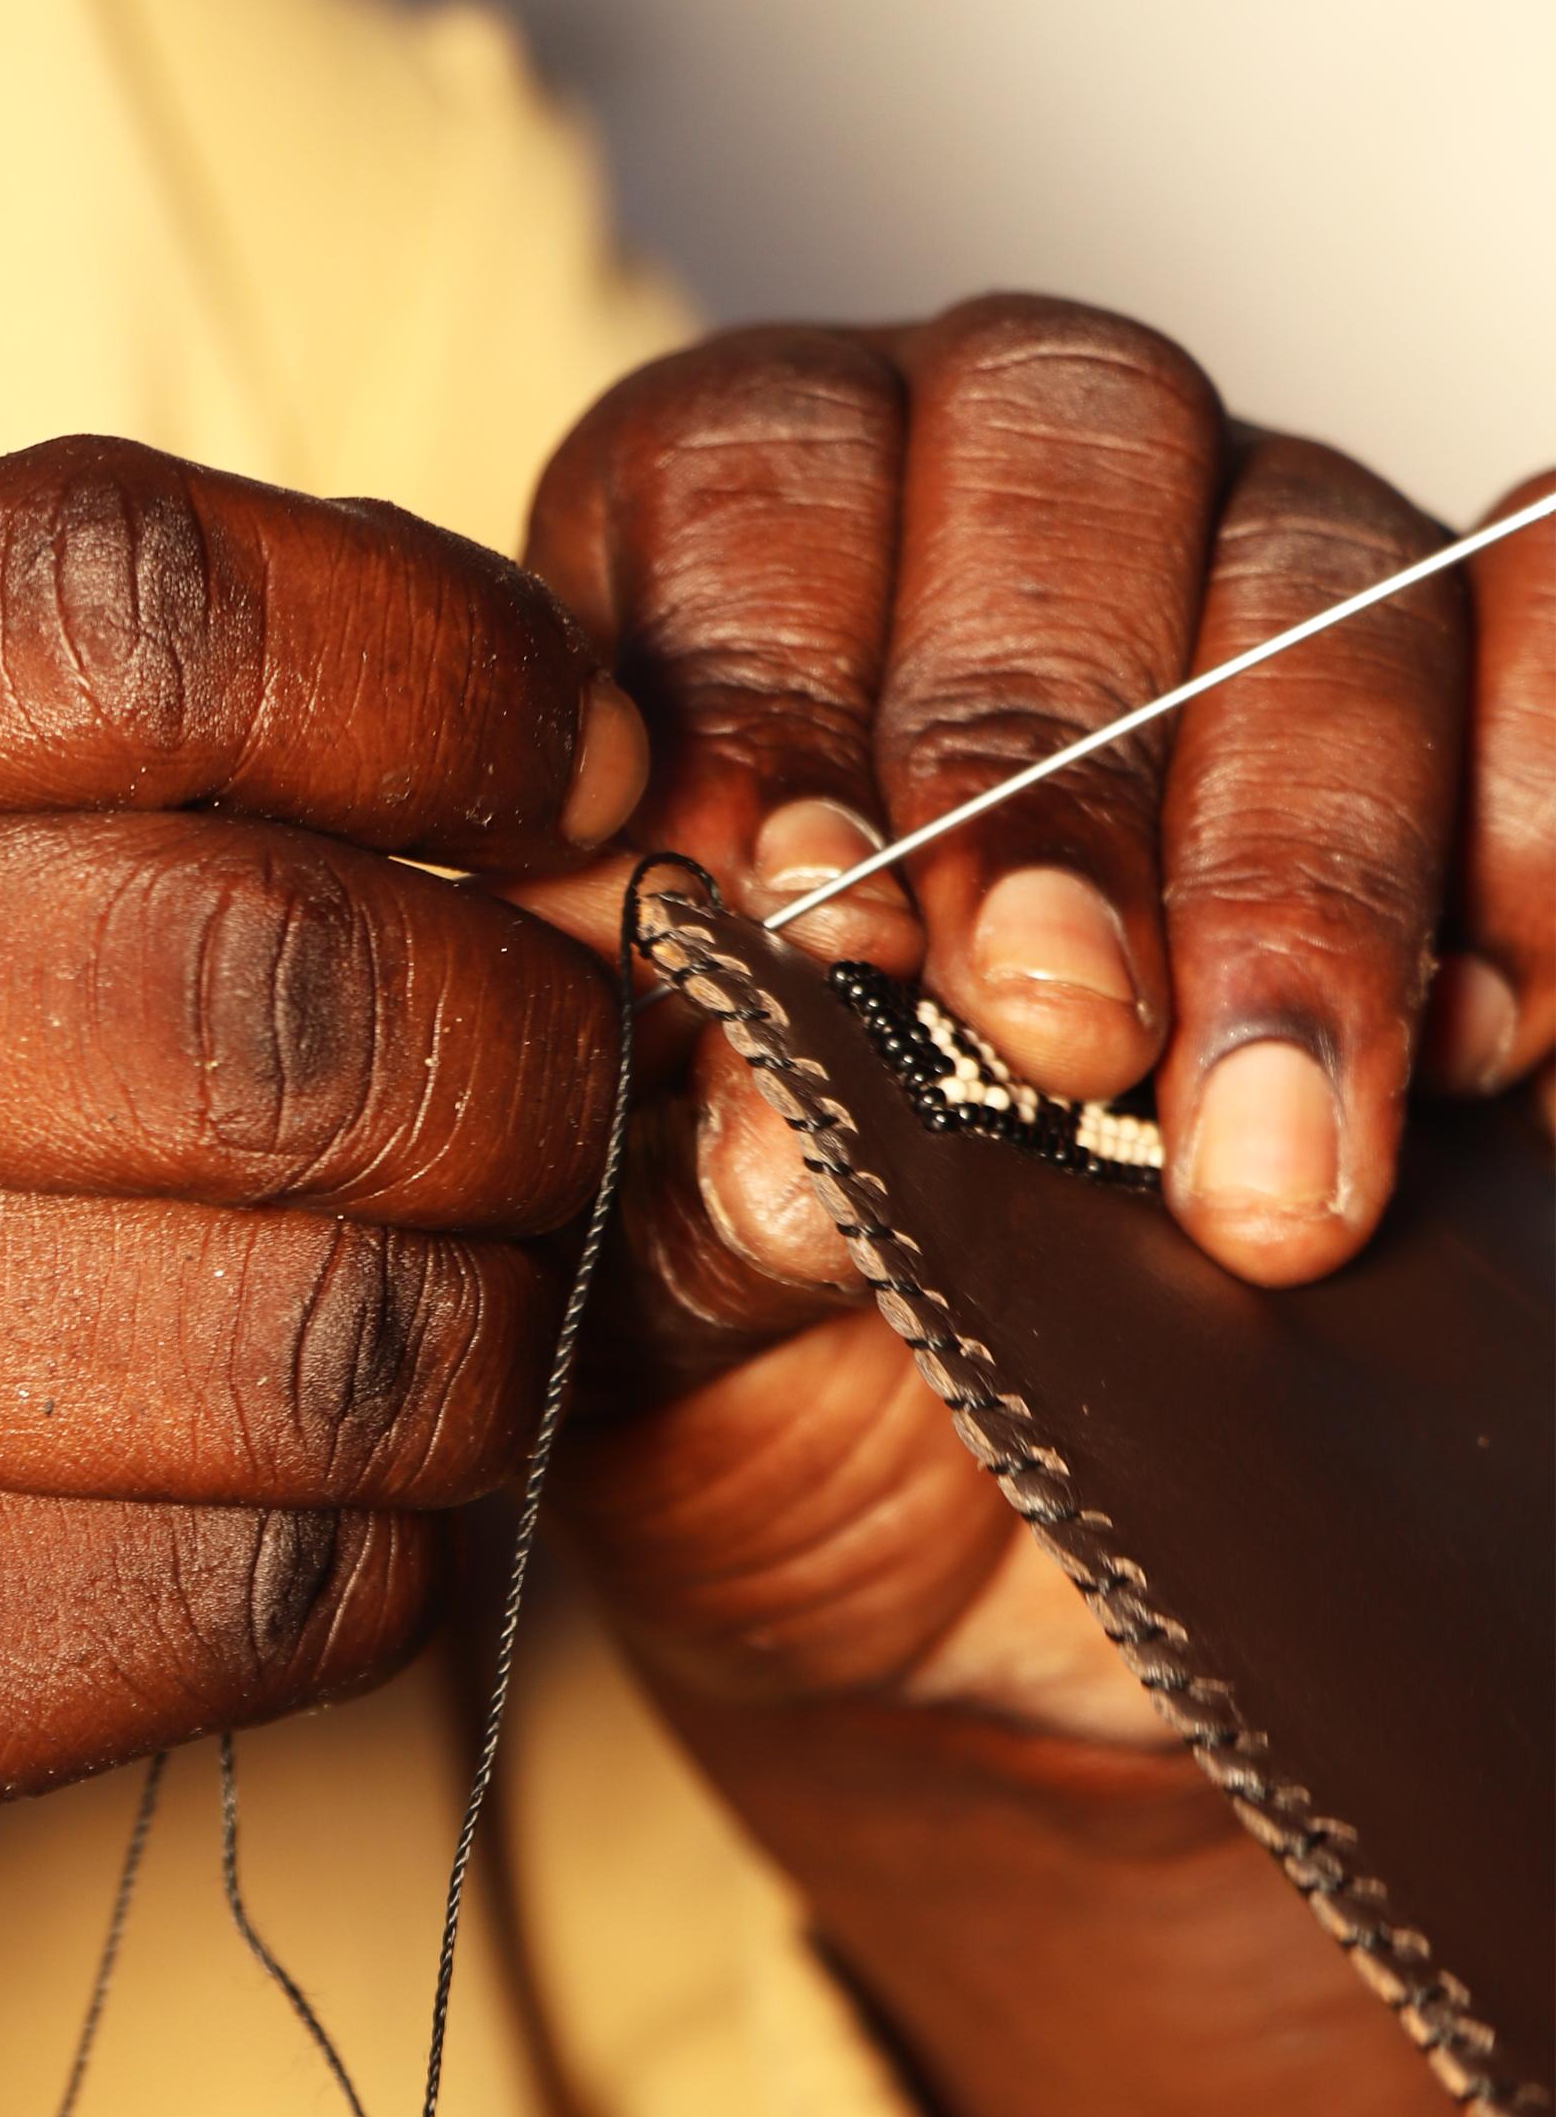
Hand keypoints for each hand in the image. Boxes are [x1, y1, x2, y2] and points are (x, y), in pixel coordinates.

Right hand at [0, 438, 640, 2116]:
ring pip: (324, 1336)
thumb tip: (475, 733)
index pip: (142, 595)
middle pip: (295, 989)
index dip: (447, 664)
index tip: (553, 761)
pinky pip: (248, 1604)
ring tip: (452, 1306)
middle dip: (534, 1045)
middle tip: (562, 1079)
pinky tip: (319, 1503)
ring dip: (488, 1326)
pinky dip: (382, 1549)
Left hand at [519, 302, 1554, 2116]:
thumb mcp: (681, 1352)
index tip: (750, 879)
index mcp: (721, 700)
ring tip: (1288, 1124)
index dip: (733, 639)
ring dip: (1317, 807)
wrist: (1155, 1679)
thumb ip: (649, 1148)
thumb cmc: (853, 1492)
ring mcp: (1287, 708)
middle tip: (1048, 1007)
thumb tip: (686, 977)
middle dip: (1044, 718)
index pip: (701, 481)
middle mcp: (1003, 636)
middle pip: (1018, 438)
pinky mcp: (1530, 818)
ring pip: (1310, 530)